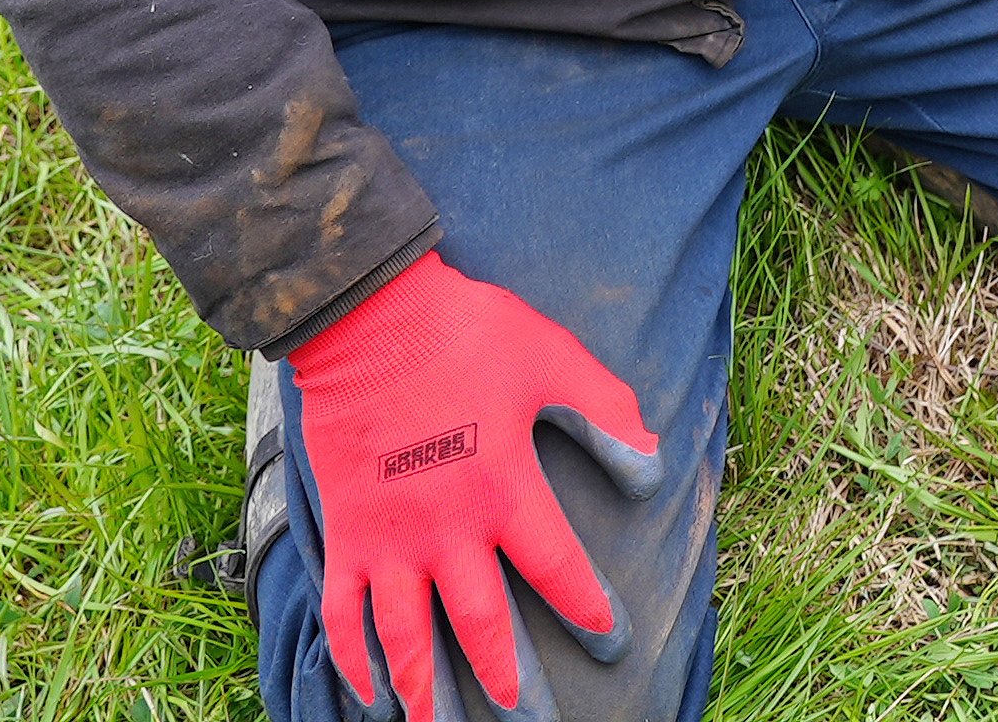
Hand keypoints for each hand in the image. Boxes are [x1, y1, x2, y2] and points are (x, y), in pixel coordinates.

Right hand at [285, 251, 662, 721]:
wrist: (369, 315)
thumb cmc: (468, 332)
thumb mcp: (555, 361)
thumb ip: (606, 414)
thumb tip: (651, 466)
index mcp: (506, 491)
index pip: (559, 571)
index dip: (589, 610)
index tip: (612, 641)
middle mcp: (448, 530)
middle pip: (485, 628)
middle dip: (512, 682)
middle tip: (530, 721)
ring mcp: (391, 539)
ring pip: (409, 639)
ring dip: (427, 694)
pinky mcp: (347, 534)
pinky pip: (345, 613)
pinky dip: (354, 659)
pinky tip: (369, 695)